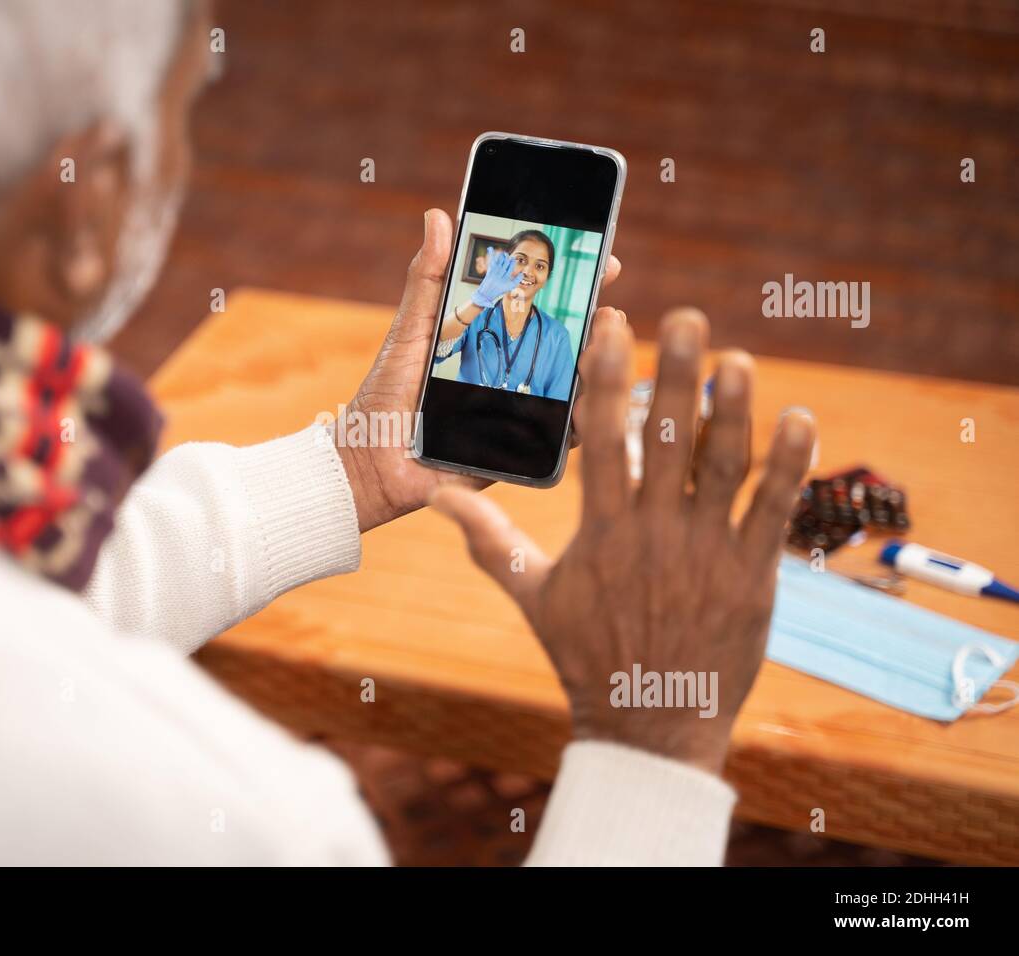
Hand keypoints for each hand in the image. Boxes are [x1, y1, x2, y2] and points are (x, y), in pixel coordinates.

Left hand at [338, 209, 620, 532]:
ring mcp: (521, 410)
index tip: (603, 258)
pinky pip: (558, 440)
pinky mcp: (519, 451)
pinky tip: (590, 407)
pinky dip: (579, 425)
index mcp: (491, 337)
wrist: (369, 460)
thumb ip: (428, 279)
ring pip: (574, 389)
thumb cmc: (386, 393)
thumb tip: (439, 217)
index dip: (578, 281)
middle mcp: (514, 371)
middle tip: (609, 311)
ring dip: (598, 369)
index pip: (545, 302)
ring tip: (602, 352)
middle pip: (571, 343)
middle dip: (600, 324)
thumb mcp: (411, 330)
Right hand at [430, 309, 815, 773]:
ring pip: (725, 467)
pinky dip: (790, 465)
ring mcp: (708, 553)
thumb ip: (488, 541)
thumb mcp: (531, 596)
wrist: (648, 724)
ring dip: (735, 409)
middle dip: (679, 372)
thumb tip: (436, 499)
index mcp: (602, 531)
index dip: (607, 377)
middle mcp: (655, 534)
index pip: (601, 439)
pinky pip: (775, 511)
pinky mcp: (752, 576)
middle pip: (669, 439)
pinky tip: (799, 418)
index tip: (614, 324)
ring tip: (740, 358)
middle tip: (688, 316)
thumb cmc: (586, 656)